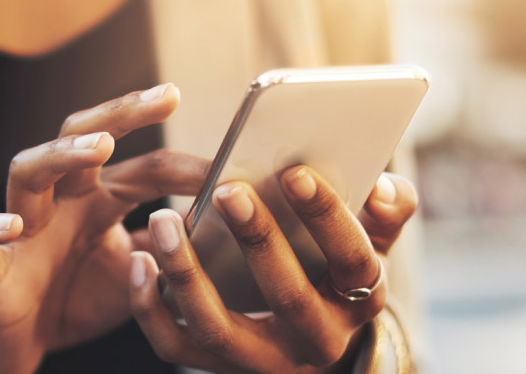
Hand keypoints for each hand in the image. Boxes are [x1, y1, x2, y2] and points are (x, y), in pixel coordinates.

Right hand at [0, 84, 211, 373]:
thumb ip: (171, 249)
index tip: (232, 164)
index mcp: (97, 198)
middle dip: (121, 113)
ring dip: (61, 154)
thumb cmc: (77, 299)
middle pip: (80, 136)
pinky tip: (13, 225)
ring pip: (27, 170)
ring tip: (100, 147)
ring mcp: (20, 227)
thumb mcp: (139, 274)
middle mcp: (59, 200)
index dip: (186, 165)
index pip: (145, 167)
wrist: (20, 344)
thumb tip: (222, 226)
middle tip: (165, 96)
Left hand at [128, 166, 417, 372]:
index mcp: (358, 301)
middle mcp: (315, 341)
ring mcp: (262, 361)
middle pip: (287, 297)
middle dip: (258, 241)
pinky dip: (150, 307)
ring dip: (187, 273)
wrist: (306, 340)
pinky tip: (138, 260)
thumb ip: (387, 212)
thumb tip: (386, 187)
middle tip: (228, 188)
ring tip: (163, 219)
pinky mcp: (215, 368)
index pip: (352, 262)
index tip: (296, 172)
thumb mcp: (370, 243)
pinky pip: (174, 346)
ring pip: (218, 328)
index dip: (328, 217)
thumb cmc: (333, 269)